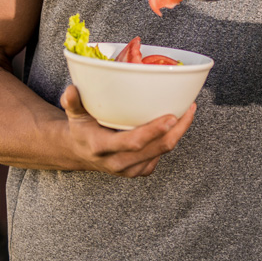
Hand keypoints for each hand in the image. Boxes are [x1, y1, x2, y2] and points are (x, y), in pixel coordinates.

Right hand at [60, 85, 195, 176]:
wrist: (81, 153)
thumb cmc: (81, 129)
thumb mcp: (74, 115)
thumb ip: (72, 102)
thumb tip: (71, 89)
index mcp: (102, 148)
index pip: (132, 142)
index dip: (154, 130)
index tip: (171, 116)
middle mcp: (117, 163)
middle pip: (156, 149)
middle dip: (176, 130)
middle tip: (189, 108)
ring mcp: (130, 170)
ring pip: (162, 153)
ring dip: (178, 133)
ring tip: (189, 111)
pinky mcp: (139, 171)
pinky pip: (160, 157)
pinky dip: (171, 140)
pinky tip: (177, 125)